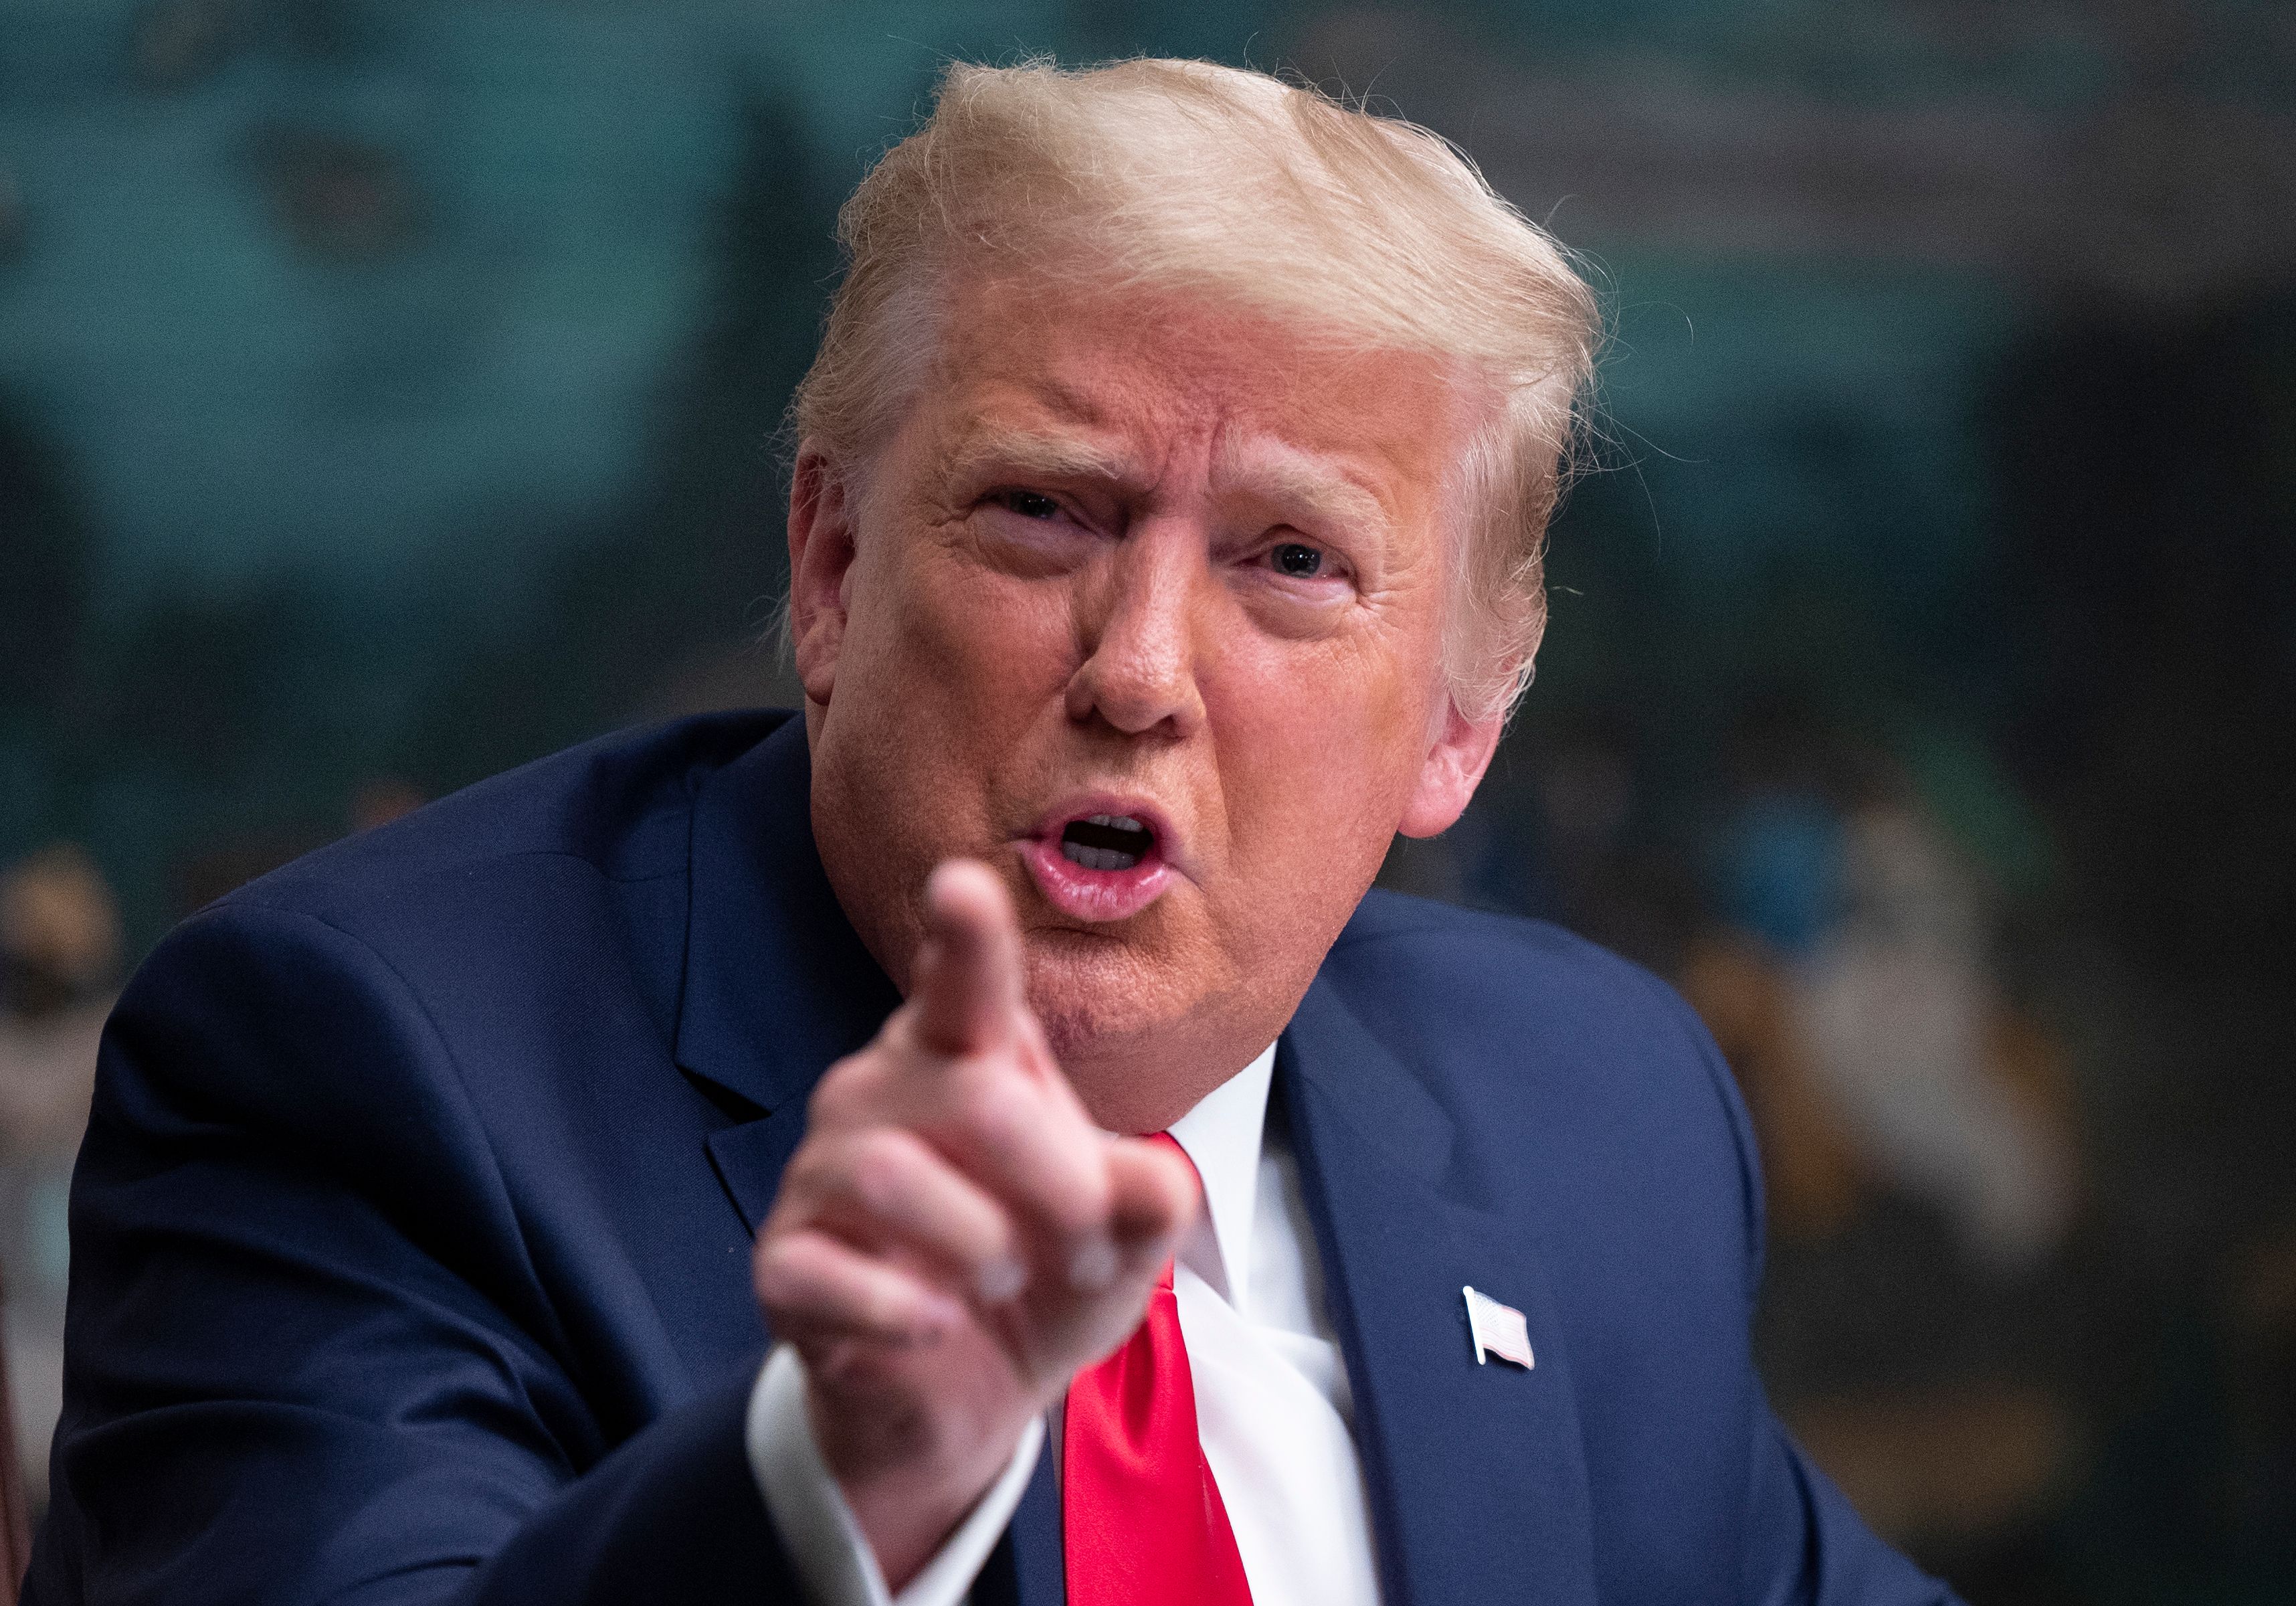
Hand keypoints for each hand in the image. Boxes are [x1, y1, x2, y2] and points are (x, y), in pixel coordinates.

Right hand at [753, 859, 1198, 1588]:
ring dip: (983, 1248)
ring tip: (1005, 1280)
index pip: (963, 984)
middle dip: (1059, 1185)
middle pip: (977, 1099)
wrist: (965, 1397)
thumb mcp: (1119, 1242)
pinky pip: (830, 1275)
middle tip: (1088, 1247)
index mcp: (964, 1057)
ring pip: (892, 1178)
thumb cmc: (1040, 1278)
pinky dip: (905, 1314)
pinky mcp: (783, 1263)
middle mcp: (881, 1091)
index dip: (964, 937)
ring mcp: (821, 1174)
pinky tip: (936, 1327)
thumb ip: (1146, 1197)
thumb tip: (1156, 1184)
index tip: (961, 885)